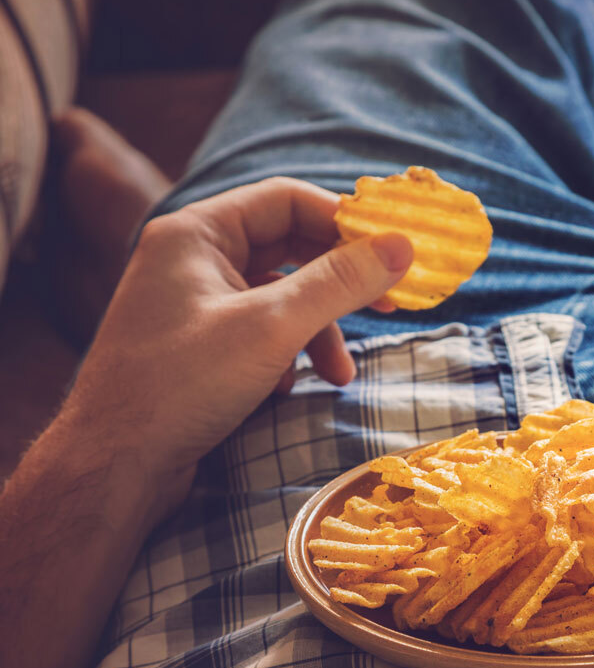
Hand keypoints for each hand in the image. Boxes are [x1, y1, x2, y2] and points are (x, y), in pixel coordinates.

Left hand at [57, 177, 410, 508]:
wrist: (115, 466)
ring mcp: (194, 304)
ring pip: (280, 297)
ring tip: (340, 375)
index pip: (287, 201)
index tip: (394, 253)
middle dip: (339, 283)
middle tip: (389, 305)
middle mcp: (192, 259)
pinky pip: (261, 332)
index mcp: (196, 233)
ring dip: (319, 331)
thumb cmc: (182, 385)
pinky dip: (287, 355)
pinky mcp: (199, 347)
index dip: (345, 222)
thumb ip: (341, 281)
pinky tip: (287, 388)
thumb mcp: (274, 327)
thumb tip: (404, 246)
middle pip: (289, 248)